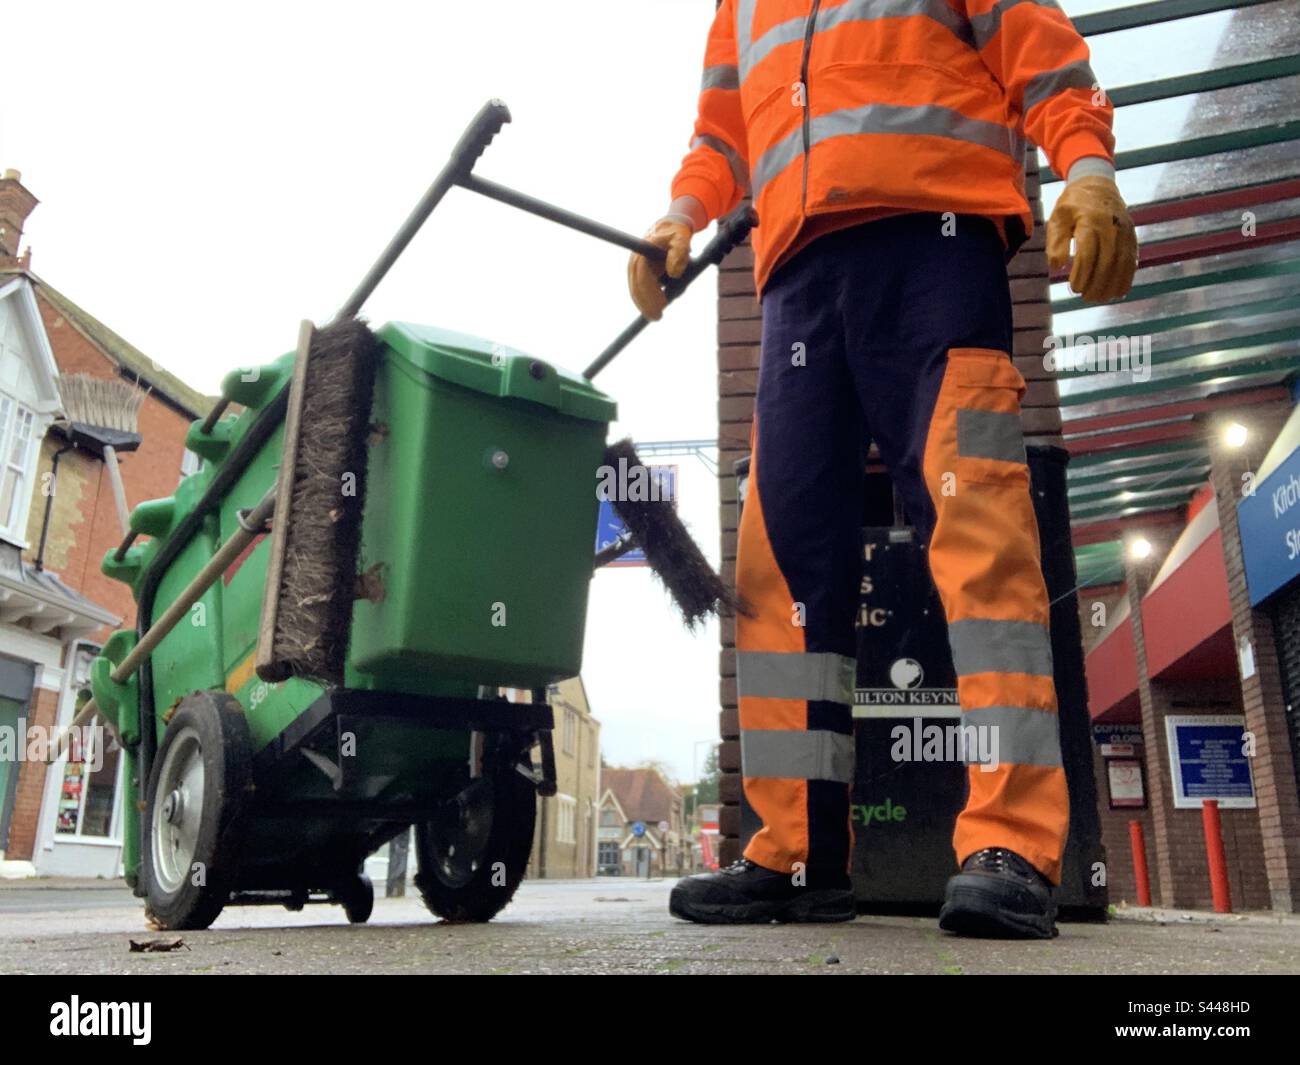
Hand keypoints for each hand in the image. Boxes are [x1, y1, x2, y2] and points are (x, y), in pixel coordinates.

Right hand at [627, 218, 691, 320]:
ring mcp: (636, 267)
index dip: (648, 294)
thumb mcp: (682, 239)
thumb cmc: (677, 233)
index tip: (659, 306)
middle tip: (657, 317)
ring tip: (657, 315)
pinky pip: (640, 289)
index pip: (642, 278)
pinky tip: (656, 307)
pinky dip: (647, 300)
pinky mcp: (640, 271)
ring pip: (636, 290)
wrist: (672, 226)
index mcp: (643, 252)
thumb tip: (674, 274)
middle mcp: (636, 261)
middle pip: (637, 287)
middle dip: (646, 304)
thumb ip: (679, 253)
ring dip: (645, 304)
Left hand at [1046, 176, 1137, 302]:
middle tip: (1084, 297)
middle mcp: (1111, 227)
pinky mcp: (1132, 237)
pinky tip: (1117, 292)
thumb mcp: (1058, 218)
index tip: (1074, 288)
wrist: (1098, 186)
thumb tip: (1057, 266)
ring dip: (1111, 285)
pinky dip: (1126, 279)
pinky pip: (1132, 261)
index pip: (1088, 254)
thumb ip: (1056, 241)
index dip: (1082, 274)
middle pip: (1107, 262)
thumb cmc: (1073, 206)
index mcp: (1091, 221)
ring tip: (1098, 298)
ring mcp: (1125, 232)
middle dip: (1096, 284)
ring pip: (1122, 264)